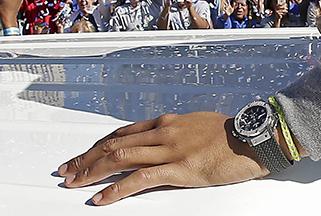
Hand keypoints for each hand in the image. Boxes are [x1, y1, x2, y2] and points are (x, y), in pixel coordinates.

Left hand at [58, 112, 266, 204]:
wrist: (253, 138)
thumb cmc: (231, 135)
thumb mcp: (197, 126)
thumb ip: (177, 133)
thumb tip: (164, 140)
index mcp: (166, 122)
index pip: (122, 133)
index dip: (99, 145)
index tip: (83, 155)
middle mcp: (162, 132)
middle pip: (113, 144)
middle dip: (86, 158)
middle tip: (67, 170)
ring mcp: (169, 150)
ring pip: (119, 158)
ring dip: (92, 172)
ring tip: (74, 183)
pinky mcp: (178, 169)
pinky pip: (139, 179)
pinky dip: (116, 189)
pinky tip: (101, 198)